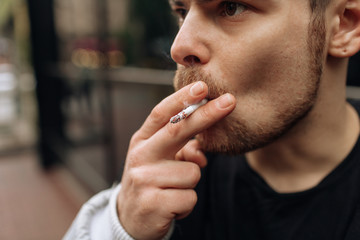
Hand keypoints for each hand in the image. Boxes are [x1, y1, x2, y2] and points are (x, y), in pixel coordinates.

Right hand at [117, 81, 235, 239]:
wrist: (130, 218)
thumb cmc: (151, 181)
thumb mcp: (160, 161)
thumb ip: (180, 149)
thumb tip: (201, 151)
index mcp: (142, 141)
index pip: (161, 114)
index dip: (182, 99)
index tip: (203, 86)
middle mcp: (140, 156)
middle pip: (178, 130)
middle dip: (206, 114)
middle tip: (230, 101)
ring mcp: (144, 179)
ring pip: (192, 172)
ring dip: (190, 183)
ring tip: (173, 191)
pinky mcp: (153, 203)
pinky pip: (190, 197)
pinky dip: (186, 204)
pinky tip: (171, 206)